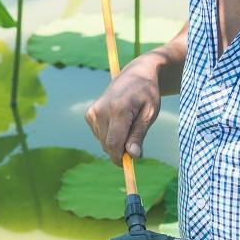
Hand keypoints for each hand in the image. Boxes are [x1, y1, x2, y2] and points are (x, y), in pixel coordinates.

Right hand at [83, 52, 165, 166]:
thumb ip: (139, 135)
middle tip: (136, 140)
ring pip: (103, 142)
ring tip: (129, 124)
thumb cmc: (147, 93)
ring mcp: (93, 112)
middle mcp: (101, 110)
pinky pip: (100, 135)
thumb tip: (132, 156)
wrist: (135, 74)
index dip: (120, 159)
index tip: (130, 165)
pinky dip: (110, 134)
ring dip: (116, 141)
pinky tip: (119, 121)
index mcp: (118, 109)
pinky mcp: (89, 114)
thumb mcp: (150, 114)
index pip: (114, 144)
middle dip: (121, 149)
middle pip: (108, 145)